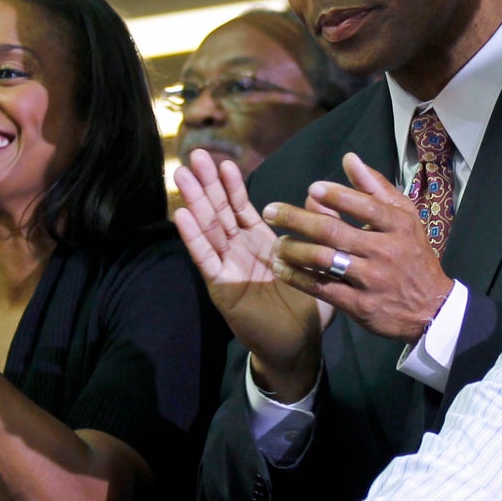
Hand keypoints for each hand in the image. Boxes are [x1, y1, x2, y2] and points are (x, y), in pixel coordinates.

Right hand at [173, 150, 331, 400]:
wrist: (299, 347)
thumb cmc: (308, 308)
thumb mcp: (318, 262)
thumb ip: (319, 230)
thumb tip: (320, 196)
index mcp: (259, 242)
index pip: (240, 207)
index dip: (231, 184)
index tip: (224, 159)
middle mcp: (238, 250)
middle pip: (219, 210)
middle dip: (207, 183)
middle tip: (195, 153)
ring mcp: (227, 267)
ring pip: (208, 228)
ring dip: (194, 201)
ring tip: (183, 174)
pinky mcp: (221, 286)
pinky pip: (205, 258)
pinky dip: (193, 237)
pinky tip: (182, 215)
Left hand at [265, 154, 452, 343]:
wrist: (431, 308)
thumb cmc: (411, 253)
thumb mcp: (404, 217)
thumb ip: (374, 187)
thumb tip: (349, 158)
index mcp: (398, 225)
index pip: (365, 206)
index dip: (337, 196)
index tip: (312, 188)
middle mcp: (385, 251)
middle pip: (335, 232)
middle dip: (298, 220)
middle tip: (270, 211)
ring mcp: (372, 280)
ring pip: (325, 261)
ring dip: (294, 250)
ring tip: (276, 243)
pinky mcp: (360, 305)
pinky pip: (323, 288)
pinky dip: (298, 278)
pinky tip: (281, 268)